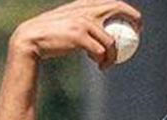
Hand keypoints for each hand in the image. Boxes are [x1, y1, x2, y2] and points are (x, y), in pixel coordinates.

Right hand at [9, 0, 142, 69]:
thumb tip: (99, 33)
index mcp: (83, 4)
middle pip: (118, 8)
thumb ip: (83, 22)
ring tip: (107, 65)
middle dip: (134, 19)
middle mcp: (85, 9)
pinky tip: (98, 66)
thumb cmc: (48, 36)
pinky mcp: (79, 36)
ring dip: (113, 55)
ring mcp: (83, 22)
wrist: (29, 40)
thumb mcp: (67, 22)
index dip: (128, 11)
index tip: (135, 24)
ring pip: (110, 40)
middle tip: (137, 36)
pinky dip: (102, 60)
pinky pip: (100, 51)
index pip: (112, 1)